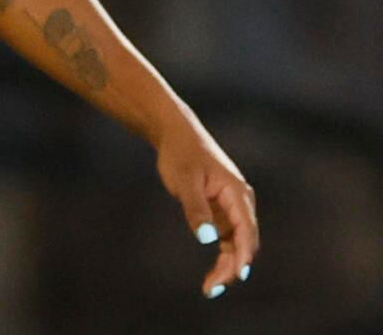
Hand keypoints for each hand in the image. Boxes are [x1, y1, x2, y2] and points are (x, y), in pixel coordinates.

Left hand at [154, 116, 258, 297]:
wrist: (176, 135)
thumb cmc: (181, 154)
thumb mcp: (185, 181)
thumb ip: (196, 209)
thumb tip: (208, 238)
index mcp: (237, 194)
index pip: (246, 231)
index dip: (243, 255)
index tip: (235, 276)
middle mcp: (240, 202)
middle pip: (244, 241)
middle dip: (232, 267)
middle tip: (212, 288)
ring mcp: (232, 207)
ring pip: (236, 243)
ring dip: (228, 265)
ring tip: (210, 287)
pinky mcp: (221, 211)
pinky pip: (227, 238)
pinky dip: (222, 255)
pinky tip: (213, 273)